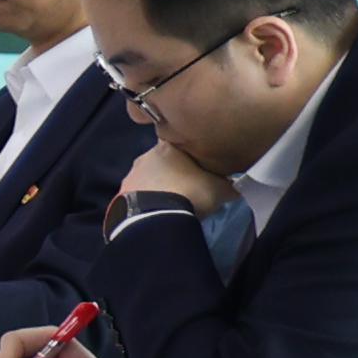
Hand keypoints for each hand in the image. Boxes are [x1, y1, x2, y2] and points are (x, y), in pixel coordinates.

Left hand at [113, 141, 235, 217]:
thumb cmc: (191, 193)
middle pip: (162, 159)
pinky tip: (155, 210)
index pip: (180, 142)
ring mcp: (131, 174)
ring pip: (147, 176)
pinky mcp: (120, 194)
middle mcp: (146, 155)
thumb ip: (229, 183)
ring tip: (171, 201)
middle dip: (174, 170)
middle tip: (188, 186)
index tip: (199, 163)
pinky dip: (145, 200)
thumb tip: (237, 183)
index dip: (190, 151)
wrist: (155, 215)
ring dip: (157, 185)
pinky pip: (136, 194)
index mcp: (169, 146)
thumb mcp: (221, 189)